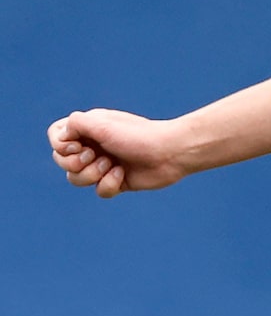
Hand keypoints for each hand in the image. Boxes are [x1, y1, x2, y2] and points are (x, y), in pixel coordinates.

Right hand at [49, 109, 192, 196]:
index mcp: (87, 129)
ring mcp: (103, 164)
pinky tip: (123, 175)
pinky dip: (109, 184)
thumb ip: (74, 124)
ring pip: (76, 179)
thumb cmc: (137, 136)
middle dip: (76, 162)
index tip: (77, 145)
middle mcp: (92, 145)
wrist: (170, 153)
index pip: (56, 137)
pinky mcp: (116, 182)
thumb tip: (62, 138)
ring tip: (111, 164)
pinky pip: (99, 191)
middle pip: (62, 161)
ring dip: (91, 174)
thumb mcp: (100, 124)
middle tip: (98, 155)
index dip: (61, 145)